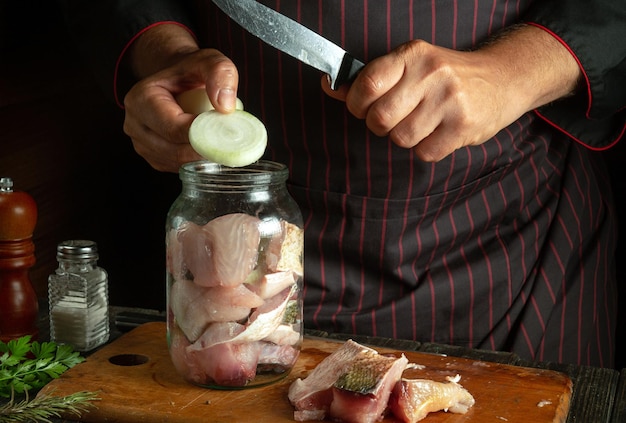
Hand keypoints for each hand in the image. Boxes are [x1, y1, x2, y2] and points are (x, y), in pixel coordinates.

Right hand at [122, 25, 239, 171]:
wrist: (178, 81)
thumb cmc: (191, 71)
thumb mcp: (209, 61)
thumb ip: (220, 74)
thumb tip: (225, 106)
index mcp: (141, 99)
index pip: (174, 128)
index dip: (202, 134)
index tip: (225, 131)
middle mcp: (135, 124)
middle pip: (174, 150)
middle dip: (204, 149)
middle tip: (228, 142)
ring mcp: (141, 143)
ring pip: (175, 162)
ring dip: (200, 157)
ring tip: (219, 142)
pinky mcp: (153, 156)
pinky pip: (176, 167)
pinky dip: (194, 162)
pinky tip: (207, 148)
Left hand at [322, 25, 579, 161]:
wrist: (501, 79)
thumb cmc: (445, 76)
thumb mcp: (409, 66)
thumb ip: (369, 79)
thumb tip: (329, 85)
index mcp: (412, 55)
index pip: (367, 84)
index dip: (356, 103)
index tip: (362, 106)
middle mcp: (431, 74)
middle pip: (379, 118)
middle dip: (380, 125)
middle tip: (394, 118)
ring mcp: (450, 100)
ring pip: (400, 139)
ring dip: (405, 137)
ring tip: (421, 123)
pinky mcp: (464, 126)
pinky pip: (424, 153)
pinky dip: (426, 149)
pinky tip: (437, 133)